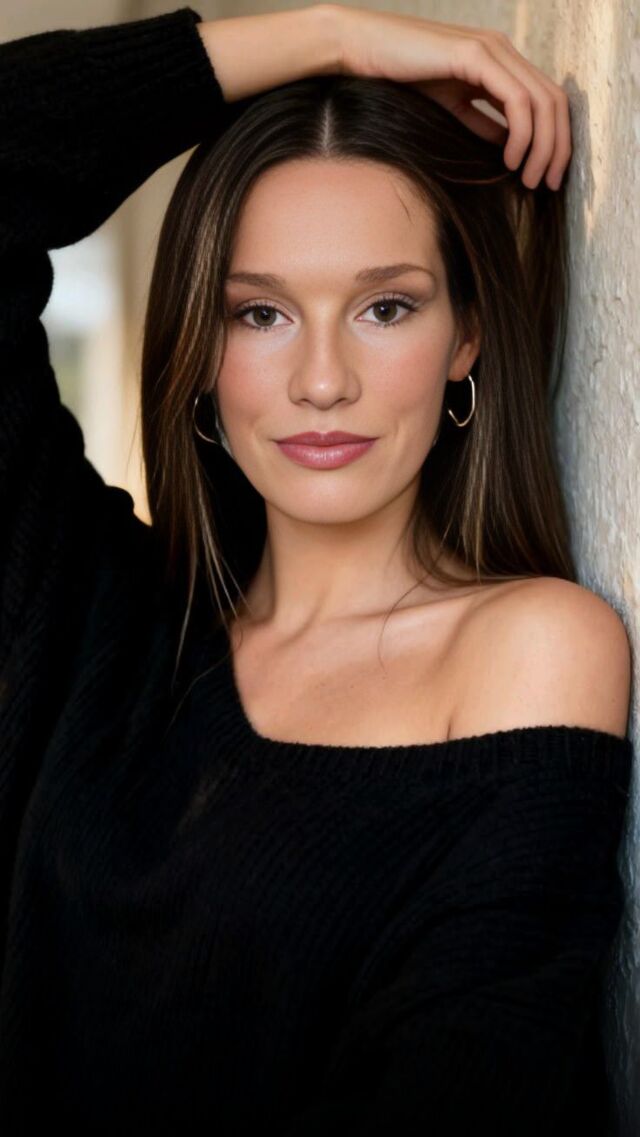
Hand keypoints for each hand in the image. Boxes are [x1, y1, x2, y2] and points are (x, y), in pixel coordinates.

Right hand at [332, 4, 570, 190]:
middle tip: (549, 184)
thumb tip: (510, 150)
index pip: (547, 100)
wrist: (362, 49)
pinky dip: (521, 134)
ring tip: (529, 179)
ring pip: (542, 102)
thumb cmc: (398, 78)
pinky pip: (516, 100)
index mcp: (499, 61)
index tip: (548, 178)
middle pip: (555, 101)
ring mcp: (492, 49)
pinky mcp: (476, 54)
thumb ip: (482, 124)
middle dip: (558, 147)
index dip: (556, 140)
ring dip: (542, 147)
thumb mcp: (451, 108)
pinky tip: (510, 159)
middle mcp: (502, 51)